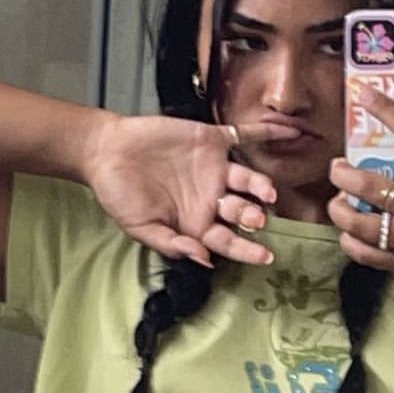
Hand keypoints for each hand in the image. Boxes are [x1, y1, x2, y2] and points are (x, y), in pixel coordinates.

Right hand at [85, 112, 298, 266]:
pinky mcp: (212, 141)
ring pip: (248, 179)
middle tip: (257, 219)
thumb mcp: (140, 227)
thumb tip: (204, 260)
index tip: (266, 257)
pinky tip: (287, 131)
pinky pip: (244, 137)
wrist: (105, 151)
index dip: (247, 250)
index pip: (228, 241)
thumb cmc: (119, 194)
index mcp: (197, 223)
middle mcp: (212, 198)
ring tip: (268, 192)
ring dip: (261, 185)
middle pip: (242, 211)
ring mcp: (215, 169)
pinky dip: (265, 133)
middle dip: (252, 216)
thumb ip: (172, 244)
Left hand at [327, 85, 393, 317]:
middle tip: (338, 168)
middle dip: (343, 173)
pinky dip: (351, 242)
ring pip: (358, 221)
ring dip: (339, 209)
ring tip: (338, 202)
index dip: (386, 111)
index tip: (366, 96)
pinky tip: (350, 234)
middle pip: (368, 184)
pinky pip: (365, 253)